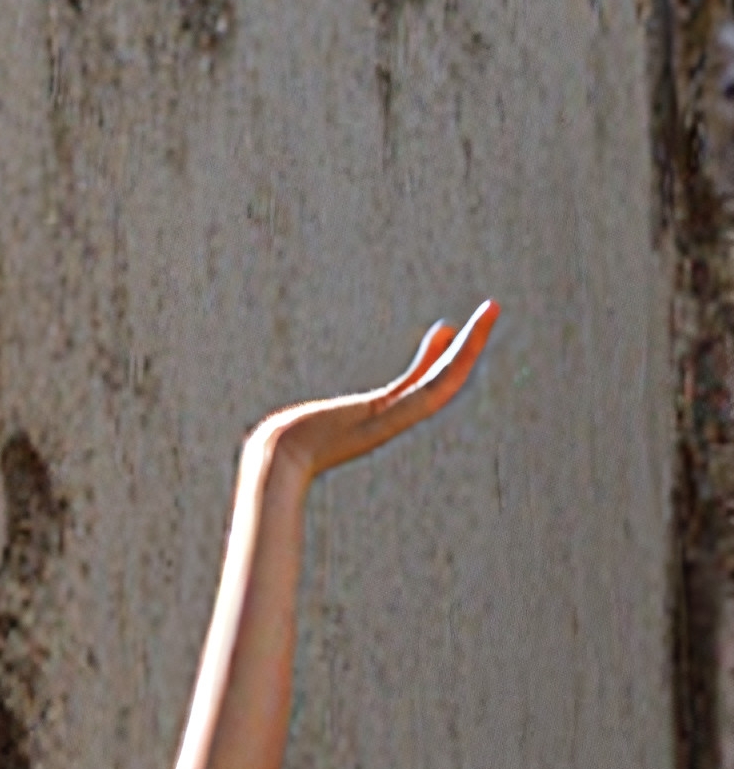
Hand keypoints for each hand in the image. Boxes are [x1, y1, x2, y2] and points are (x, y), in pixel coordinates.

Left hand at [251, 300, 493, 483]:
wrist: (277, 460)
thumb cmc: (285, 446)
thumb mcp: (310, 423)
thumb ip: (320, 422)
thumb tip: (303, 420)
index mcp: (379, 414)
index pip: (420, 380)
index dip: (438, 355)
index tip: (448, 328)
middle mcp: (393, 415)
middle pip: (444, 375)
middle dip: (469, 343)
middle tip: (491, 308)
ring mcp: (393, 416)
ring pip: (445, 378)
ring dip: (471, 344)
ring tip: (490, 311)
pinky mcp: (386, 416)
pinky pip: (426, 388)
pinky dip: (444, 361)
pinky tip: (454, 334)